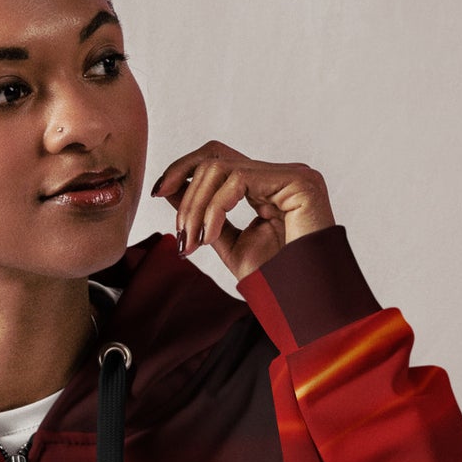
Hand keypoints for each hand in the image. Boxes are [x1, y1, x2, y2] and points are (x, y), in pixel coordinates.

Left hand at [150, 141, 335, 279]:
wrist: (303, 304)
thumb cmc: (274, 281)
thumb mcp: (227, 244)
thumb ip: (203, 215)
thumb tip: (170, 188)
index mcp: (267, 186)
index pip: (219, 158)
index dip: (183, 168)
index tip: (158, 192)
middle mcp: (280, 175)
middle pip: (214, 157)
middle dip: (186, 196)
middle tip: (182, 237)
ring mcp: (292, 175)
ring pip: (221, 167)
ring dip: (196, 206)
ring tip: (195, 242)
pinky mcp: (298, 181)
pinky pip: (238, 181)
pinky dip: (214, 209)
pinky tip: (211, 237)